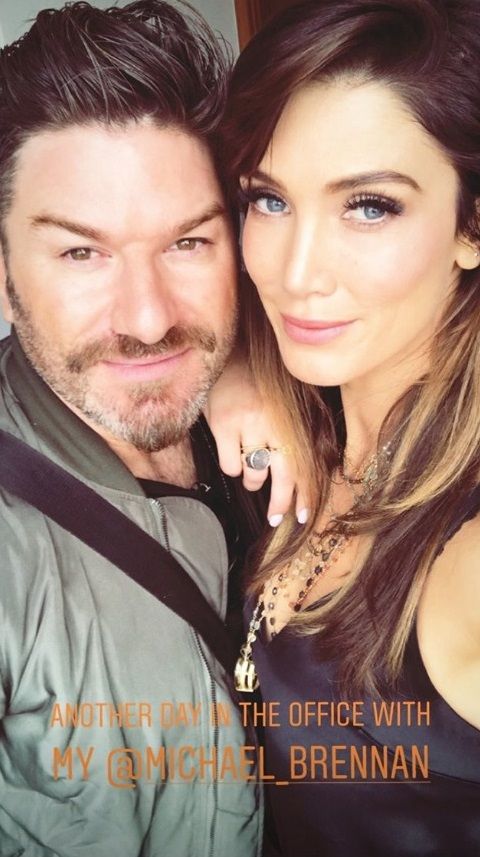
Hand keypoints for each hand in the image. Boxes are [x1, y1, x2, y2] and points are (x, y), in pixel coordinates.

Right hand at [205, 360, 309, 525]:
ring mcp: (250, 424)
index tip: (304, 517)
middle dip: (280, 503)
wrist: (229, 353)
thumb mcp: (281, 405)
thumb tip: (298, 474)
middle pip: (284, 476)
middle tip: (275, 518)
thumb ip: (289, 434)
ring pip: (254, 474)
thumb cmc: (258, 381)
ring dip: (253, 481)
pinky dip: (231, 467)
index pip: (305, 464)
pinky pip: (231, 465)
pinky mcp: (225, 424)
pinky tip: (231, 454)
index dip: (306, 494)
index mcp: (292, 420)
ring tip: (250, 474)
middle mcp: (277, 423)